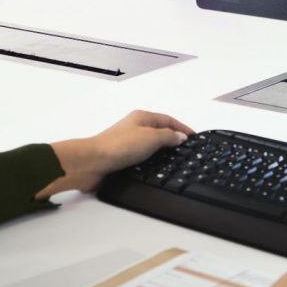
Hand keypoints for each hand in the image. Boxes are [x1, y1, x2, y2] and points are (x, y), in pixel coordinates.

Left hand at [40, 110, 194, 196]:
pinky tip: (154, 169)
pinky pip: (141, 157)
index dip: (182, 128)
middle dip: (173, 138)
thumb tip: (180, 137)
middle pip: (159, 131)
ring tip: (174, 159)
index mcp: (142, 117)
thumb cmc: (119, 146)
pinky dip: (150, 161)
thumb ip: (168, 136)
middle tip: (186, 148)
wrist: (93, 162)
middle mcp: (134, 128)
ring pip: (150, 145)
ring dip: (161, 151)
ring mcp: (127, 143)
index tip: (193, 136)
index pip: (168, 120)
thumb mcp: (151, 137)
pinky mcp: (122, 157)